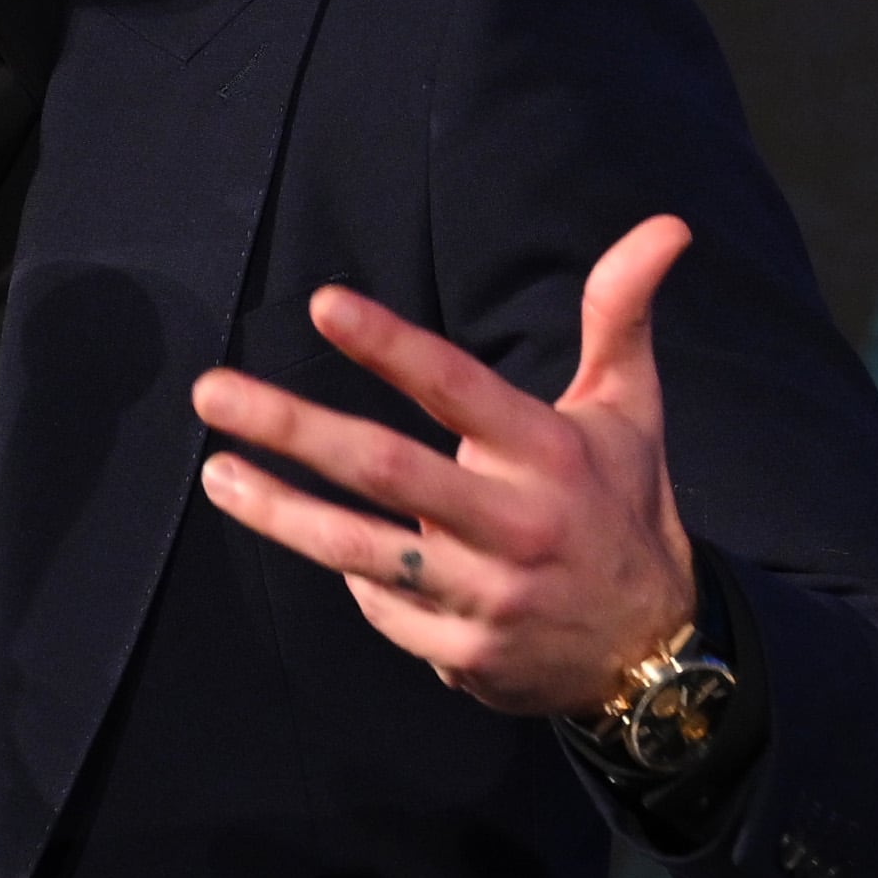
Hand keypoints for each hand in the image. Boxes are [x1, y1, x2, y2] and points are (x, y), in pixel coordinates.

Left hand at [187, 218, 700, 719]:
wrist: (654, 653)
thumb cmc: (624, 507)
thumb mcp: (631, 409)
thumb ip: (621, 314)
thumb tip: (665, 224)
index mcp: (550, 454)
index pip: (459, 388)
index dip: (390, 346)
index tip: (321, 303)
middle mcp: (516, 523)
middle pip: (385, 469)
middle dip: (292, 426)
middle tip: (212, 391)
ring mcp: (487, 595)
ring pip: (361, 549)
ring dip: (279, 512)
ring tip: (216, 474)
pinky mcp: (465, 653)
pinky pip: (383, 608)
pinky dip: (354, 577)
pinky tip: (324, 545)